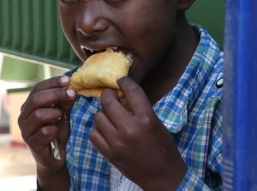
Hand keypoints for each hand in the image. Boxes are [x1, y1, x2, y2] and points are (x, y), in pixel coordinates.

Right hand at [18, 76, 75, 180]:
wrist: (55, 158)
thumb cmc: (57, 133)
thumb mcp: (63, 114)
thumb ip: (64, 102)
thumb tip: (70, 86)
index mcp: (29, 105)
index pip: (38, 88)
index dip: (53, 82)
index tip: (68, 80)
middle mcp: (24, 116)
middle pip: (36, 99)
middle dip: (56, 94)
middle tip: (71, 94)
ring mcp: (25, 130)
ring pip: (38, 115)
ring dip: (55, 113)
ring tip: (62, 117)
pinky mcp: (32, 143)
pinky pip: (45, 132)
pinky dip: (55, 130)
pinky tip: (57, 133)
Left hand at [89, 76, 187, 190]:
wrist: (162, 175)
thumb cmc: (163, 147)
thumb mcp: (155, 123)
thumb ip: (139, 108)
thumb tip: (122, 95)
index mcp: (146, 119)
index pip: (131, 90)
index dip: (124, 81)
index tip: (120, 80)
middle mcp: (129, 129)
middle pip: (108, 101)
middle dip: (108, 95)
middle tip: (110, 95)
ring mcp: (116, 142)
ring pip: (98, 117)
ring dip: (103, 114)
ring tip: (109, 116)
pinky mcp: (109, 154)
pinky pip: (93, 134)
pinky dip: (98, 130)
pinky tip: (105, 130)